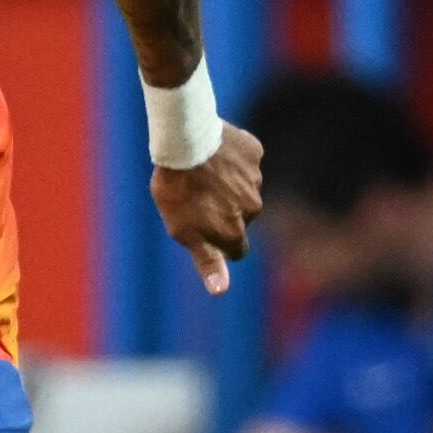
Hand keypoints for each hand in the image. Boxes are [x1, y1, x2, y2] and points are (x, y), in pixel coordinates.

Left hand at [152, 120, 262, 296]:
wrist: (184, 141)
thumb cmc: (177, 191)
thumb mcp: (184, 232)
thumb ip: (206, 262)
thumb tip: (221, 291)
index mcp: (235, 232)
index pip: (236, 249)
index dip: (219, 241)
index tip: (203, 228)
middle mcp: (253, 208)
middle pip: (241, 217)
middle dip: (225, 211)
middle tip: (197, 196)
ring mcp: (256, 179)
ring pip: (244, 187)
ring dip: (227, 184)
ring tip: (201, 172)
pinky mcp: (254, 152)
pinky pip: (246, 160)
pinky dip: (232, 159)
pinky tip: (213, 153)